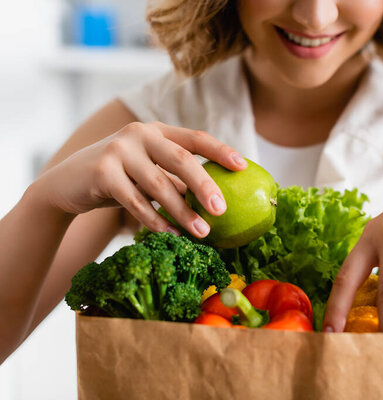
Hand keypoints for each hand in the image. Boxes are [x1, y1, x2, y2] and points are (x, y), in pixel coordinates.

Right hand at [33, 121, 246, 236]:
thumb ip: (176, 178)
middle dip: (205, 186)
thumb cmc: (120, 180)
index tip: (243, 167)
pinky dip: (155, 220)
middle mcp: (140, 134)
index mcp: (157, 130)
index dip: (221, 151)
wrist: (66, 184)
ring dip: (183, 212)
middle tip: (221, 210)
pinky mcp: (102, 172)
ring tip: (202, 232)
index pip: (195, 137)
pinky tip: (171, 234)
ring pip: (159, 185)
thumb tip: (217, 201)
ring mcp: (119, 150)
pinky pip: (136, 202)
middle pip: (181, 160)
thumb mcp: (149, 172)